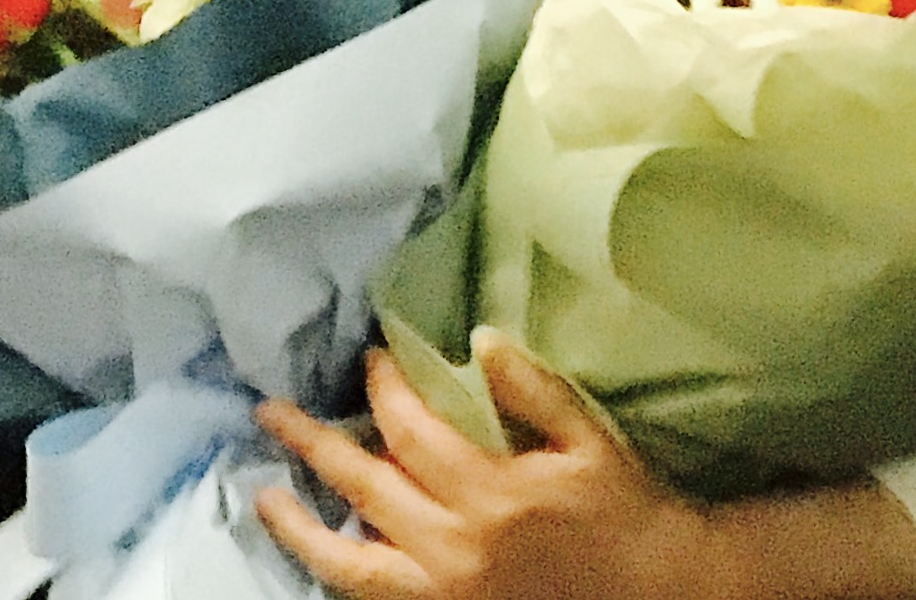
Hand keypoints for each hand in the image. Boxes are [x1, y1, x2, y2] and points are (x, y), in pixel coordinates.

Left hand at [256, 334, 716, 599]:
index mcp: (494, 490)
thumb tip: (482, 341)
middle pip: (365, 483)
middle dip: (313, 441)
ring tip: (263, 493)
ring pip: (348, 554)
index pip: (415, 429)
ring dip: (297, 522)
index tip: (371, 360)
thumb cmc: (623, 508)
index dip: (385, 389)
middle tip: (271, 410)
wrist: (652, 587)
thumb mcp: (591, 439)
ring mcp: (441, 588)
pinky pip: (369, 594)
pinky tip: (313, 545)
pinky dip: (333, 567)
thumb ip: (535, 392)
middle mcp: (455, 543)